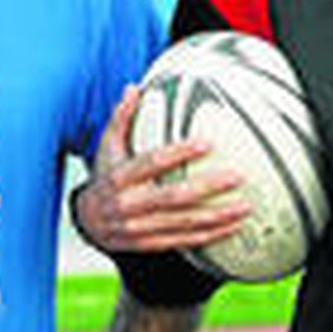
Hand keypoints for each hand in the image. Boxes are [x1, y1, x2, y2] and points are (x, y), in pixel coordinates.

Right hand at [75, 86, 250, 253]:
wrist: (88, 221)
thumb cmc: (106, 175)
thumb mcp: (107, 146)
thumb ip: (121, 118)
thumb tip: (134, 88)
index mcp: (120, 177)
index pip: (152, 163)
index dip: (179, 153)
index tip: (208, 143)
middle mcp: (129, 204)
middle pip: (173, 196)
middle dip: (208, 187)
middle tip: (237, 177)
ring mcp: (139, 228)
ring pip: (183, 223)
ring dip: (217, 216)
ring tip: (245, 207)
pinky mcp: (149, 244)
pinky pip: (183, 241)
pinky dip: (210, 236)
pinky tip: (232, 227)